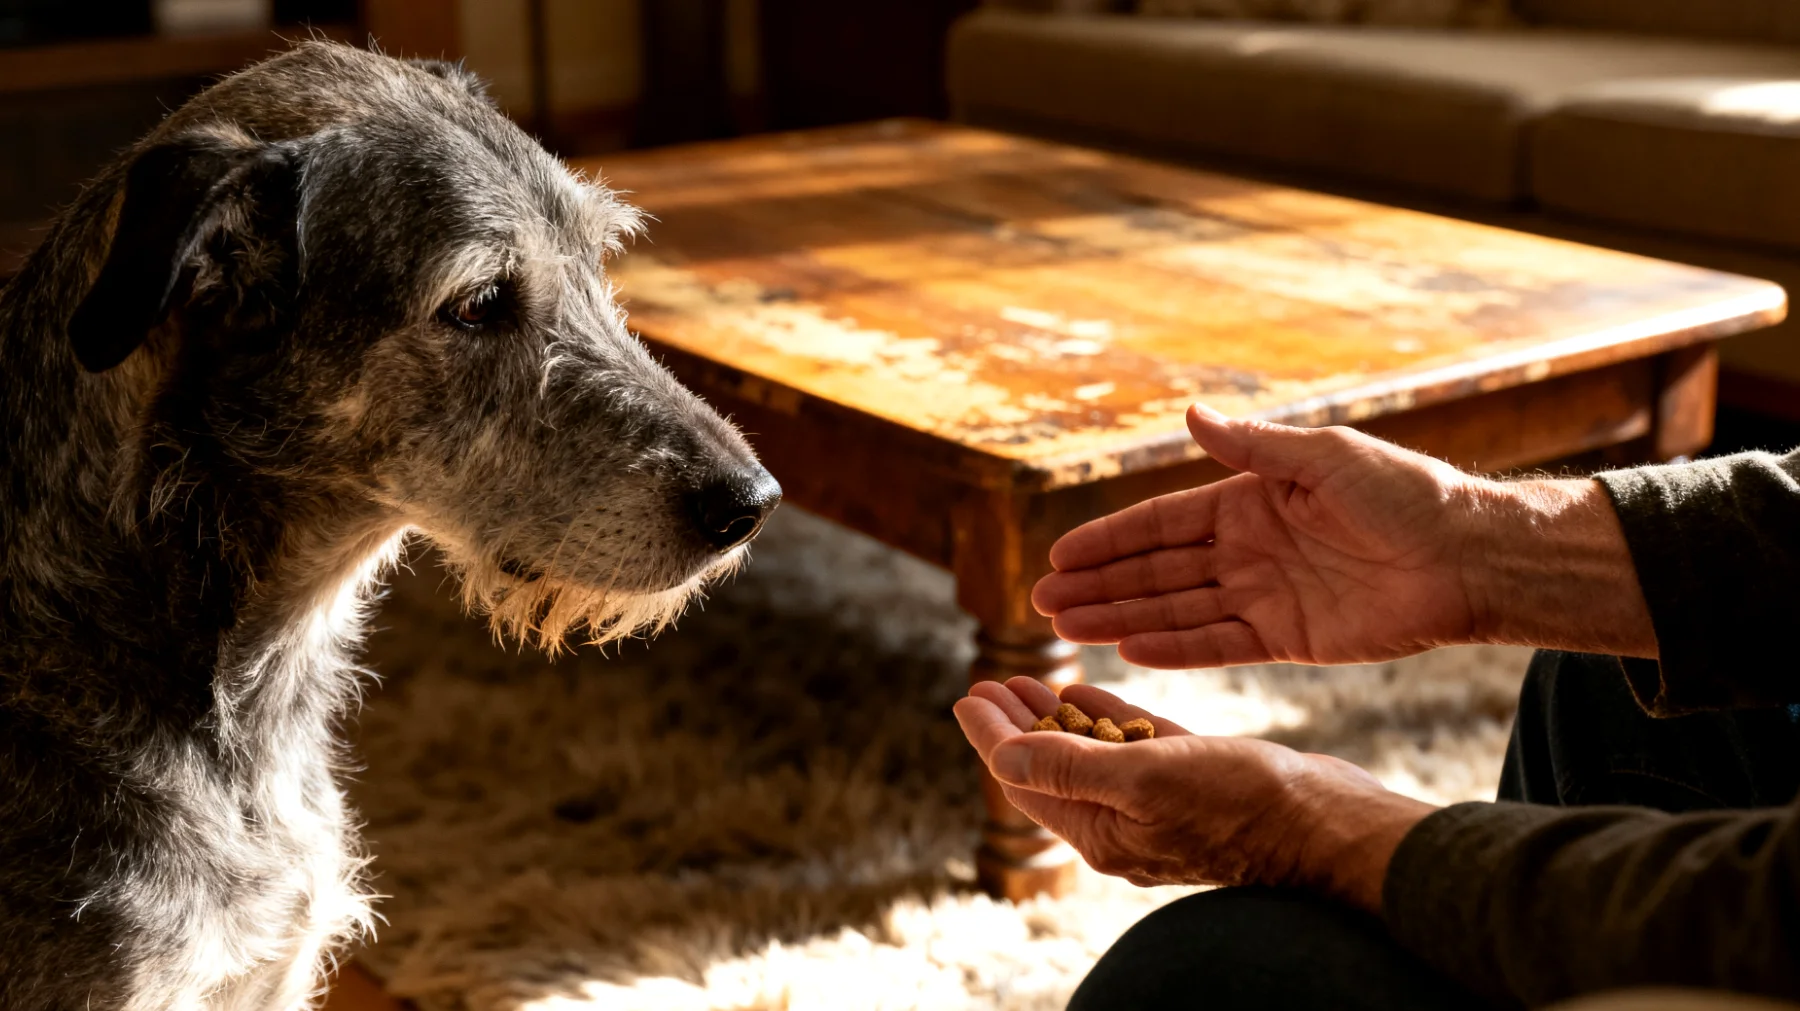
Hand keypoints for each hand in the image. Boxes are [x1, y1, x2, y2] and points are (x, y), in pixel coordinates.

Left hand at [955, 678, 1434, 909]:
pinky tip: (1089, 691)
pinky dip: (1109, 719)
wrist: (1331, 826)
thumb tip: (1001, 760)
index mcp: (1103, 831)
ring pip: (1093, 753)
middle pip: (1052, 767)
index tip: (967, 694)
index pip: (1027, 779)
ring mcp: (1161, 804)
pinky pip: (1136, 747)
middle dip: (1018, 723)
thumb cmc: (1244, 806)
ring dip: (1057, 716)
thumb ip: (1071, 770)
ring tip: (1028, 678)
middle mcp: (1125, 823)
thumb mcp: (1146, 780)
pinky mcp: (1196, 781)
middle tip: (990, 680)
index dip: (993, 736)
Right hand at [1033, 404, 1487, 667]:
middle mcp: (1247, 551)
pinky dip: (1175, 649)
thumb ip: (1252, 447)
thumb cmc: (1405, 493)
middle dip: (1098, 585)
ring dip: (1121, 618)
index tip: (1060, 555)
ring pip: (1175, 610)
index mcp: (1249, 501)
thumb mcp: (1323, 457)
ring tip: (1066, 629)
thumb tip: (1190, 413)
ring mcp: (1263, 597)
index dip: (1109, 540)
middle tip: (1043, 601)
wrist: (1468, 556)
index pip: (1161, 524)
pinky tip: (1128, 649)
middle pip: (1156, 572)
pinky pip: (1218, 645)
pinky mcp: (1288, 639)